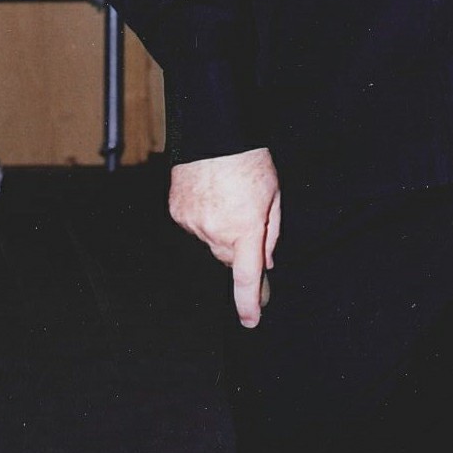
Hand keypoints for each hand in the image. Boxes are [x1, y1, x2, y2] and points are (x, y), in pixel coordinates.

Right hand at [170, 147, 281, 327]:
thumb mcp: (274, 195)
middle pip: (229, 257)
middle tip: (248, 221)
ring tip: (229, 197)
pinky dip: (205, 217)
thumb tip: (266, 261)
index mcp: (245, 229)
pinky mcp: (178, 213)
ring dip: (222, 229)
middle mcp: (217, 231)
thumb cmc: (250, 160)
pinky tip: (212, 195)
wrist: (215, 132)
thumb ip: (271, 233)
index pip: (247, 278)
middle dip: (241, 249)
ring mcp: (193, 223)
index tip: (252, 320)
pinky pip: (195, 225)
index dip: (250, 302)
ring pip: (211, 241)